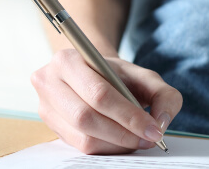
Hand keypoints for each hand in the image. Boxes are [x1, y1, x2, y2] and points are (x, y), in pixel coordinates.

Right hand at [31, 49, 181, 153]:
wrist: (93, 74)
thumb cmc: (118, 75)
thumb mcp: (145, 76)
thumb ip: (163, 95)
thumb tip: (161, 122)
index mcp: (68, 60)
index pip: (99, 93)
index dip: (128, 115)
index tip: (154, 129)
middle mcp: (48, 81)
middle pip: (86, 117)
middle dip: (123, 133)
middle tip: (149, 138)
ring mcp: (45, 106)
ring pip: (83, 137)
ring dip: (116, 144)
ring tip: (139, 140)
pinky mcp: (50, 126)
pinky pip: (80, 146)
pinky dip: (106, 148)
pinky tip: (122, 142)